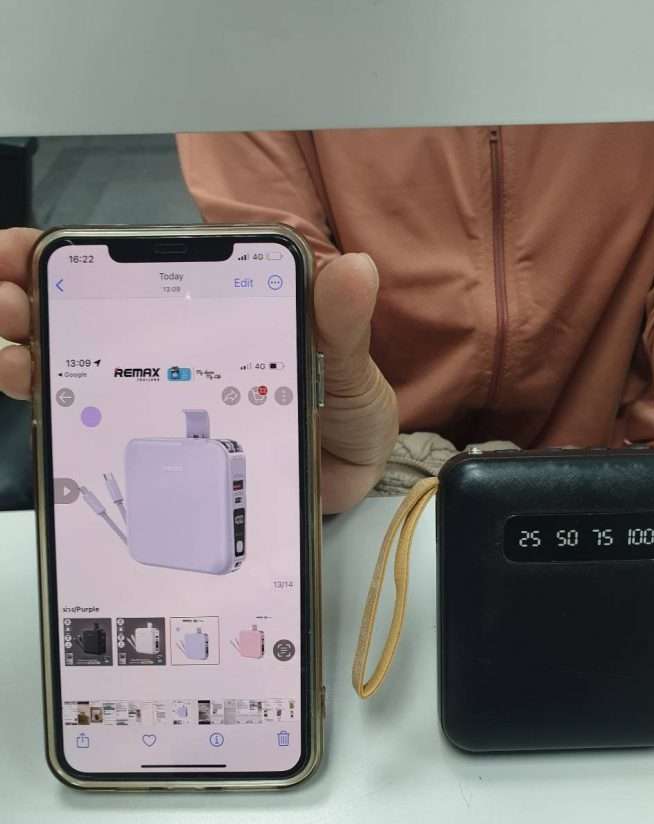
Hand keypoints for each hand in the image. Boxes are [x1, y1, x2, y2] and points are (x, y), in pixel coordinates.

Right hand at [0, 229, 397, 512]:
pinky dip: (66, 432)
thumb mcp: (346, 359)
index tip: (24, 251)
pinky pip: (107, 443)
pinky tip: (46, 425)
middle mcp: (173, 355)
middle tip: (5, 303)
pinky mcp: (166, 459)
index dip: (66, 260)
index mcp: (207, 316)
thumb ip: (341, 321)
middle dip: (27, 305)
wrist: (352, 476)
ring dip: (31, 363)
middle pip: (82, 323)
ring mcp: (164, 406)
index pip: (124, 277)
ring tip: (11, 358)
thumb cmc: (345, 405)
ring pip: (79, 380)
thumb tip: (353, 271)